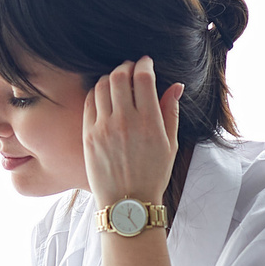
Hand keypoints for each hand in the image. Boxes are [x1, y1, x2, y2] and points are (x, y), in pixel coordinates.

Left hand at [83, 56, 183, 207]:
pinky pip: (89, 102)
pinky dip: (96, 92)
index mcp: (149, 122)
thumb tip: (175, 85)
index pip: (144, 77)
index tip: (146, 62)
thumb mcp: (170, 144)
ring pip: (101, 86)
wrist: (127, 203)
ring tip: (117, 80)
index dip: (145, 63)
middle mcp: (125, 121)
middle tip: (131, 68)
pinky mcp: (88, 135)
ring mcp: (103, 128)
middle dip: (126, 66)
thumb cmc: (153, 175)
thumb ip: (171, 112)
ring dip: (110, 77)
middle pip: (119, 76)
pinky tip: (104, 95)